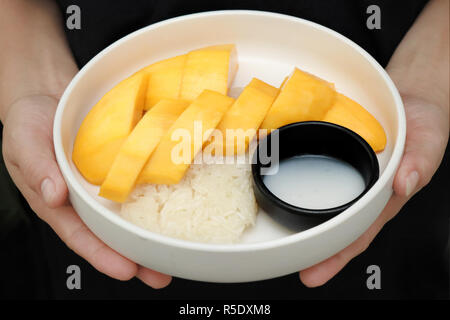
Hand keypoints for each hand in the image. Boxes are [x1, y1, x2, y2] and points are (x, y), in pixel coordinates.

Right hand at [2, 94, 171, 288]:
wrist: (49, 95)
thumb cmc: (30, 122)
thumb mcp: (24, 142)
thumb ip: (37, 169)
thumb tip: (53, 197)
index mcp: (60, 203)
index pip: (81, 235)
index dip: (102, 255)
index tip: (126, 270)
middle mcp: (87, 199)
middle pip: (112, 233)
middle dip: (136, 256)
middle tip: (161, 274)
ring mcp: (107, 184)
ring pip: (131, 213)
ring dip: (153, 232)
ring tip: (177, 252)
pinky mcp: (122, 165)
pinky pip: (141, 181)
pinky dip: (160, 194)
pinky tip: (180, 203)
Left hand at [299, 94, 448, 286]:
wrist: (410, 99)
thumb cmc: (422, 124)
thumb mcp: (428, 141)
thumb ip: (419, 162)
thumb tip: (404, 183)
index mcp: (383, 199)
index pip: (357, 235)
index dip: (336, 257)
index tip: (313, 274)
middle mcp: (362, 194)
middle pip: (334, 227)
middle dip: (314, 248)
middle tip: (290, 262)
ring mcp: (349, 179)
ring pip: (323, 206)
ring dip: (303, 221)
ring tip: (280, 236)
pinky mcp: (337, 159)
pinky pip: (318, 176)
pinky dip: (301, 186)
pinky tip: (282, 191)